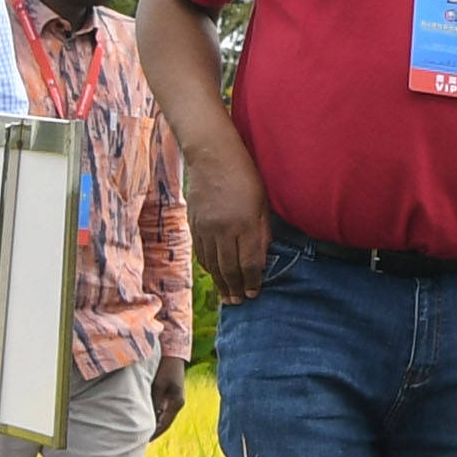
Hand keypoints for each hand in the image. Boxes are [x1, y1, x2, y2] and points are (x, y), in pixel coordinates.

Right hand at [179, 134, 272, 309]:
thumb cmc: (245, 174)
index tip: (254, 294)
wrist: (211, 154)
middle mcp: (223, 230)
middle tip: (238, 302)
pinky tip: (213, 274)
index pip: (249, 263)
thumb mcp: (262, 203)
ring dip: (220, 282)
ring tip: (226, 296)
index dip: (252, 281)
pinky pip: (201, 252)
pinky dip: (208, 266)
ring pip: (212, 263)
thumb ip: (262, 233)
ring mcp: (205, 228)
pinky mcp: (193, 223)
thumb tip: (262, 259)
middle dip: (235, 288)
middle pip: (229, 268)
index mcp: (244, 224)